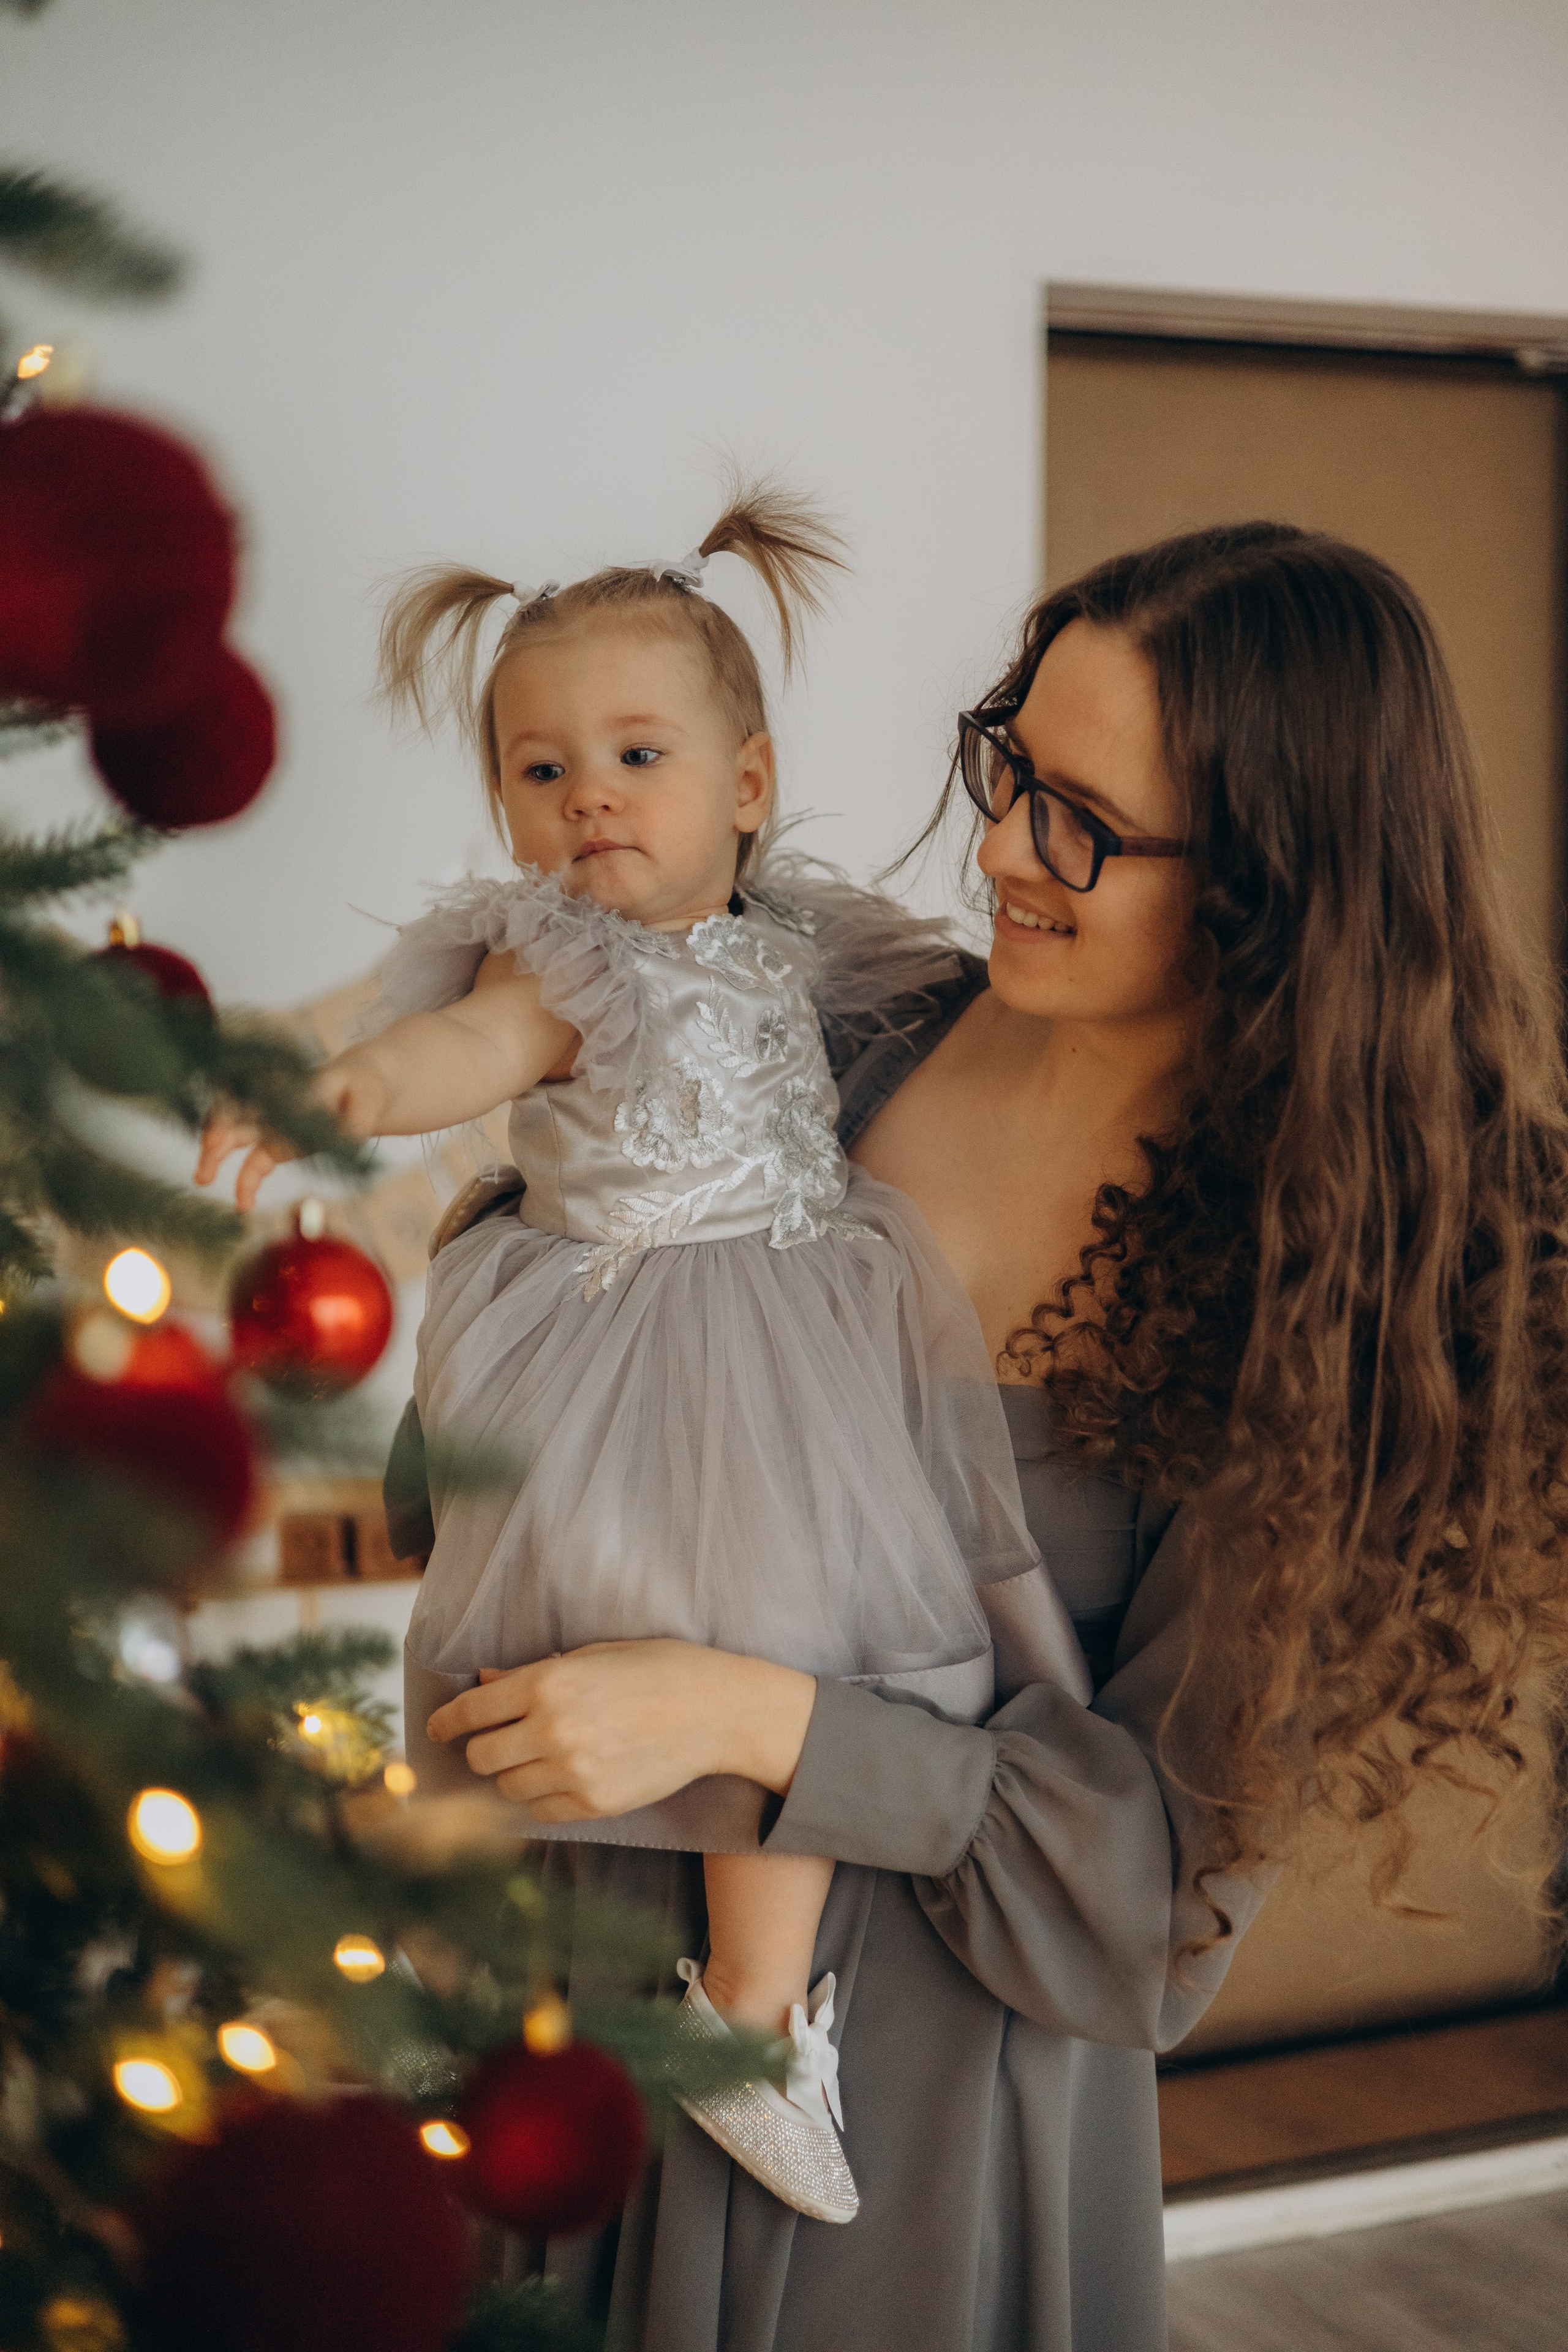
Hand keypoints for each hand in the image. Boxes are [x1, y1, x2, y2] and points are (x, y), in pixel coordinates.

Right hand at [194, 1058, 389, 1212]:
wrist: (366, 1088)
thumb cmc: (365, 1086)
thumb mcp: (369, 1096)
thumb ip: (358, 1116)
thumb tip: (347, 1138)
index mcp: (292, 1086)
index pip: (252, 1094)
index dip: (231, 1109)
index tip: (221, 1132)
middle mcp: (275, 1103)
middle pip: (233, 1115)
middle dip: (215, 1134)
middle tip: (205, 1159)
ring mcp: (274, 1124)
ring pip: (235, 1138)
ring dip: (215, 1157)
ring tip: (201, 1180)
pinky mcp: (280, 1144)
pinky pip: (256, 1163)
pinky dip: (247, 1182)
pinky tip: (243, 1205)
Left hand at [425, 1639, 818, 1822]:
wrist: (719, 1711)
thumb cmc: (659, 1669)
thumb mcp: (595, 1654)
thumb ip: (534, 1673)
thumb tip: (485, 1682)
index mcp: (549, 1684)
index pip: (473, 1711)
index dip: (446, 1721)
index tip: (437, 1727)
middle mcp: (554, 1730)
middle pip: (482, 1756)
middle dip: (480, 1749)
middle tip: (492, 1742)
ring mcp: (574, 1773)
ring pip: (508, 1788)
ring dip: (511, 1774)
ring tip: (533, 1758)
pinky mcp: (596, 1804)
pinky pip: (542, 1811)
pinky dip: (540, 1797)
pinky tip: (557, 1778)